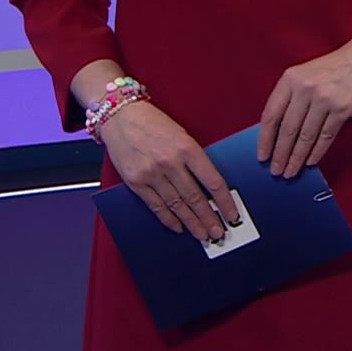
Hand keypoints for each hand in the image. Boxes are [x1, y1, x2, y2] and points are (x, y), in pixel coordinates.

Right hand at [97, 101, 236, 240]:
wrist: (120, 116)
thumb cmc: (152, 122)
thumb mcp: (180, 134)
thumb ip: (193, 158)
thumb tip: (208, 186)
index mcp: (187, 147)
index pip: (212, 181)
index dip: (224, 202)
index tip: (231, 214)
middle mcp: (170, 162)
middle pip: (195, 198)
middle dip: (209, 218)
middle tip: (218, 232)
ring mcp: (152, 174)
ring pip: (177, 205)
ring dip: (192, 223)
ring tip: (203, 234)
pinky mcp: (136, 182)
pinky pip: (156, 206)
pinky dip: (169, 219)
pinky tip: (179, 227)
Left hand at [258, 31, 351, 177]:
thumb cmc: (335, 68)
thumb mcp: (306, 74)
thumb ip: (291, 97)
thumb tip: (276, 132)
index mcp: (291, 78)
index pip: (271, 114)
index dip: (265, 139)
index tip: (262, 155)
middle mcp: (305, 88)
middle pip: (287, 129)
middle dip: (280, 154)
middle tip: (276, 171)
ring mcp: (324, 98)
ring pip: (305, 137)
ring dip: (297, 158)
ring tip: (291, 171)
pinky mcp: (342, 109)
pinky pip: (325, 137)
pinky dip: (316, 152)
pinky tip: (310, 161)